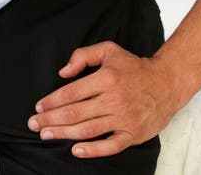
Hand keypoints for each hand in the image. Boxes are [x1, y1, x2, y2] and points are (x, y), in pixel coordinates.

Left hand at [28, 41, 177, 158]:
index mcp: (106, 78)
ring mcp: (124, 118)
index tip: (38, 107)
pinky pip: (110, 146)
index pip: (71, 92)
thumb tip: (63, 72)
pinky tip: (75, 150)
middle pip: (75, 112)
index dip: (52, 101)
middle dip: (51, 120)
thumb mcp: (109, 50)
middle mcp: (114, 99)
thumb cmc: (133, 67)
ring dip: (64, 134)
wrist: (166, 83)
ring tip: (46, 135)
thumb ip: (83, 56)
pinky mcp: (133, 134)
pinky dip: (92, 150)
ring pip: (88, 129)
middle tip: (34, 124)